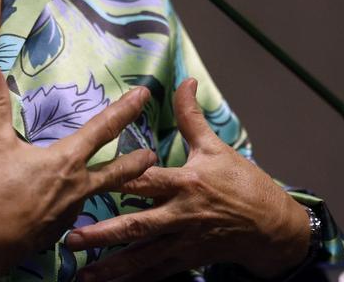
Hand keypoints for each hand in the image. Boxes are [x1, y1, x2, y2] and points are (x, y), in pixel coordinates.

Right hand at [0, 65, 156, 281]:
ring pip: (95, 193)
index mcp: (68, 159)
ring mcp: (72, 211)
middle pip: (117, 171)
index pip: (103, 128)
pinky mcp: (60, 229)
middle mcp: (78, 185)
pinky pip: (72, 212)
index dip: (125, 109)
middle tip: (153, 154)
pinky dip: (73, 204)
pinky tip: (65, 203)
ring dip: (108, 185)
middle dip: (136, 161)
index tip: (144, 95)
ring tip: (116, 182)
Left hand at [64, 78, 309, 281]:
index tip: (88, 181)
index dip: (118, 180)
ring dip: (112, 266)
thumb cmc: (243, 182)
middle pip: (136, 226)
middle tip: (71, 238)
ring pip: (142, 257)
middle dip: (103, 234)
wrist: (272, 225)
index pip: (145, 180)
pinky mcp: (188, 259)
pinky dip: (134, 279)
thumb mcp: (217, 146)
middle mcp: (181, 214)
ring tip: (83, 273)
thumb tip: (185, 80)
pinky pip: (156, 272)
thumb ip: (192, 117)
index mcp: (185, 183)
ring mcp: (183, 241)